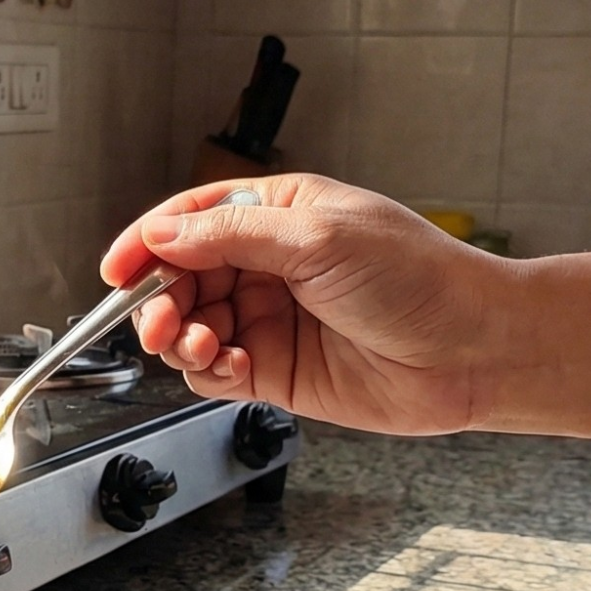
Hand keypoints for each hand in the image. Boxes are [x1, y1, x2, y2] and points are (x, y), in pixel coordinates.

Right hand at [101, 174, 513, 436]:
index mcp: (277, 216)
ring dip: (181, 339)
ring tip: (205, 347)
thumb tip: (161, 235)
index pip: (189, 220)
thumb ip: (229, 236)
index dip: (146, 243)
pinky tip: (236, 368)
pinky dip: (212, 373)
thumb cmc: (420, 280)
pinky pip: (216, 373)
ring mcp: (270, 319)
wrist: (474, 351)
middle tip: (159, 321)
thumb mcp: (318, 237)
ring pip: (189, 329)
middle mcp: (268, 266)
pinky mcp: (277, 372)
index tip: (116, 269)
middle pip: (179, 278)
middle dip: (160, 300)